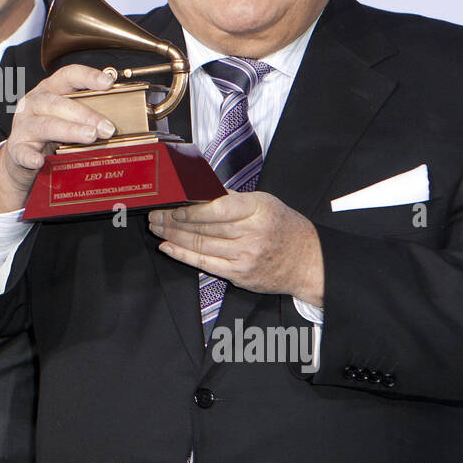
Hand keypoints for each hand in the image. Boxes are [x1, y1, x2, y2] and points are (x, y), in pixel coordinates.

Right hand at [0, 63, 116, 213]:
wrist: (19, 158)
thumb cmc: (49, 133)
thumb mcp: (66, 117)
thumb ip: (87, 114)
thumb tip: (120, 121)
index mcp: (49, 90)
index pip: (67, 75)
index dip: (87, 76)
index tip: (108, 83)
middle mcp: (34, 104)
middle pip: (58, 103)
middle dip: (86, 114)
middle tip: (107, 127)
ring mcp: (23, 126)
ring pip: (45, 125)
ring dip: (69, 130)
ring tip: (90, 137)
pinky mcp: (16, 149)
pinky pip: (23, 152)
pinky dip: (31, 157)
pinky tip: (39, 161)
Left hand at [147, 192, 324, 306]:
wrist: (308, 261)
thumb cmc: (283, 226)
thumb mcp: (264, 202)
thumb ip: (232, 197)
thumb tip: (199, 188)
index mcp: (258, 210)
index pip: (218, 209)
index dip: (191, 210)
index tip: (172, 207)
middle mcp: (252, 234)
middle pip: (204, 228)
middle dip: (173, 222)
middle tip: (154, 215)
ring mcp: (245, 257)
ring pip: (201, 245)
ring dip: (173, 237)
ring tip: (156, 228)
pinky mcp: (239, 274)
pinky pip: (205, 264)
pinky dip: (183, 255)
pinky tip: (167, 247)